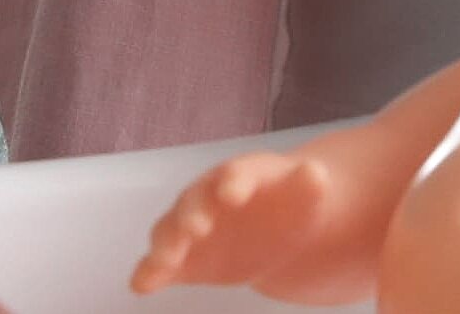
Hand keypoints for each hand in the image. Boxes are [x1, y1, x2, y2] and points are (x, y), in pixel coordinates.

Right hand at [129, 143, 374, 303]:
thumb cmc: (288, 204)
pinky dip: (149, 273)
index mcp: (240, 176)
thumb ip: (310, 184)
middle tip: (196, 228)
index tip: (233, 194)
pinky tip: (142, 285)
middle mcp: (207, 197)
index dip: (234, 183)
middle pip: (194, 201)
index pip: (236, 174)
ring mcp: (191, 227)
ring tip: (164, 261)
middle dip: (193, 214)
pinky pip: (161, 264)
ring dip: (166, 244)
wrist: (274, 228)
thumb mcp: (306, 193)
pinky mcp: (183, 259)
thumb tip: (316, 173)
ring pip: (170, 230)